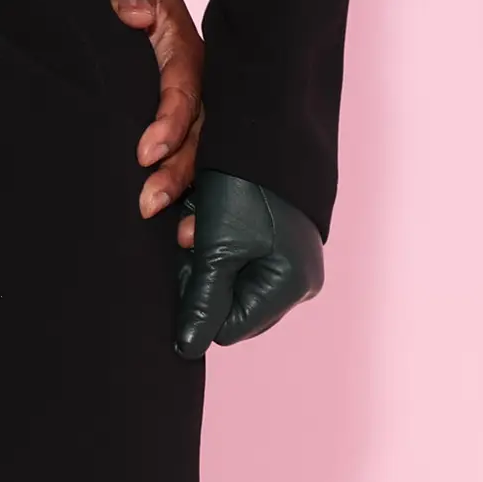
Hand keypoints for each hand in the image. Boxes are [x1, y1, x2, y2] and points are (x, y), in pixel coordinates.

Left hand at [107, 0, 204, 232]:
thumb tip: (135, 14)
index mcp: (187, 50)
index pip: (184, 91)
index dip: (169, 123)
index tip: (144, 152)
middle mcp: (199, 85)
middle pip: (201, 135)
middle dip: (181, 174)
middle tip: (149, 205)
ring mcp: (197, 107)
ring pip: (204, 155)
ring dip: (192, 194)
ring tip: (181, 238)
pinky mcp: (185, 122)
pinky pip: (195, 160)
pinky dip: (193, 197)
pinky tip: (185, 236)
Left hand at [173, 170, 324, 357]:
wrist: (265, 130)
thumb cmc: (242, 187)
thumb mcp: (216, 246)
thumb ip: (201, 302)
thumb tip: (186, 351)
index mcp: (290, 287)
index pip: (228, 327)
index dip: (198, 297)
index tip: (189, 256)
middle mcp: (297, 279)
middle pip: (228, 304)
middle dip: (201, 272)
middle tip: (191, 234)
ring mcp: (289, 260)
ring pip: (226, 277)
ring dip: (203, 252)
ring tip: (198, 220)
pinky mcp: (277, 242)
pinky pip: (234, 256)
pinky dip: (213, 239)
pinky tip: (207, 215)